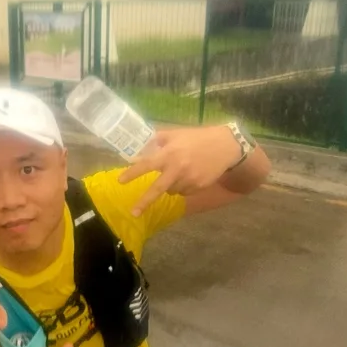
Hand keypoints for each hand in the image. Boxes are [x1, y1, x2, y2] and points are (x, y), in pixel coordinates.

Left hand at [118, 125, 241, 215]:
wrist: (225, 147)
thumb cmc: (197, 138)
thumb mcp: (176, 134)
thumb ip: (158, 139)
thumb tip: (141, 147)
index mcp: (170, 154)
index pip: (147, 164)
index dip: (133, 173)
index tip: (120, 181)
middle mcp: (178, 169)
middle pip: (157, 189)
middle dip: (144, 202)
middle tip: (133, 212)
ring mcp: (189, 180)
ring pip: (171, 190)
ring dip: (170, 185)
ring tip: (180, 171)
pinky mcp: (198, 187)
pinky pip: (184, 192)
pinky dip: (183, 186)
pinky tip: (191, 174)